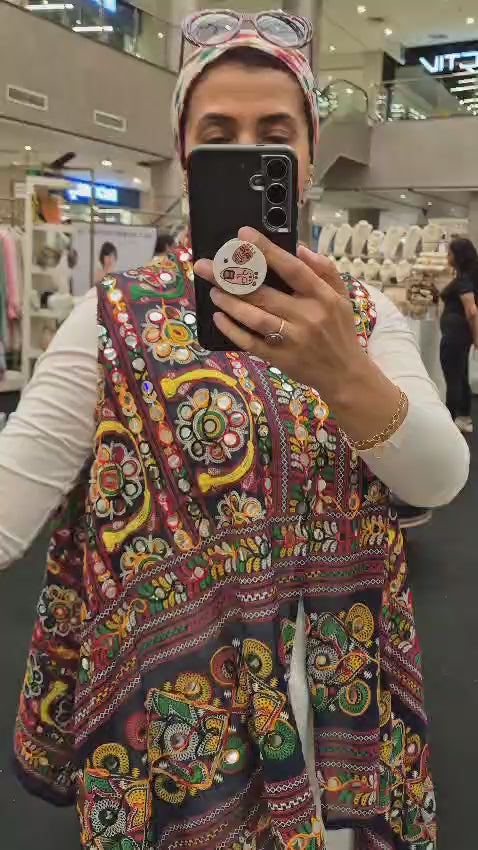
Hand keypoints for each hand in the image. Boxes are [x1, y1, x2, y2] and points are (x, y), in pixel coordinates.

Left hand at [194, 226, 369, 406]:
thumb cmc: (340, 330)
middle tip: (207, 266)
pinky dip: (233, 331)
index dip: (266, 251)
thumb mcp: (341, 296)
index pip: (292, 268)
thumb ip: (324, 269)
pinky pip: (252, 343)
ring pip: (255, 318)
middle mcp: (308, 317)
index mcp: (322, 296)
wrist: (345, 374)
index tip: (243, 235)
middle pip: (264, 293)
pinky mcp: (282, 359)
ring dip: (231, 304)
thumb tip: (299, 248)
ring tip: (214, 291)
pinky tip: (219, 318)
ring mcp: (293, 339)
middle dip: (232, 277)